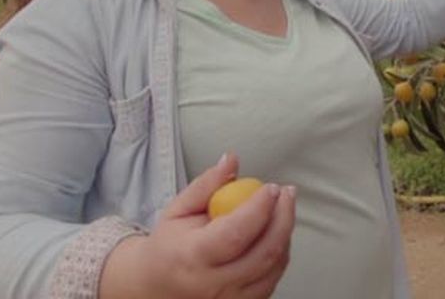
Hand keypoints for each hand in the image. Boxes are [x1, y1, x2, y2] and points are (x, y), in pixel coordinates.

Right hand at [100, 153, 296, 298]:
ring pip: (273, 267)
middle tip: (287, 193)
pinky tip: (275, 234)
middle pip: (264, 253)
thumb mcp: (178, 209)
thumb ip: (206, 184)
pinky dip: (279, 254)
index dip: (259, 208)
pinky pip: (273, 279)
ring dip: (285, 234)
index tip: (271, 187)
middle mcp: (213, 284)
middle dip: (283, 218)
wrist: (157, 286)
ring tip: (282, 209)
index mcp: (192, 257)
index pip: (235, 233)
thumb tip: (231, 159)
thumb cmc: (169, 245)